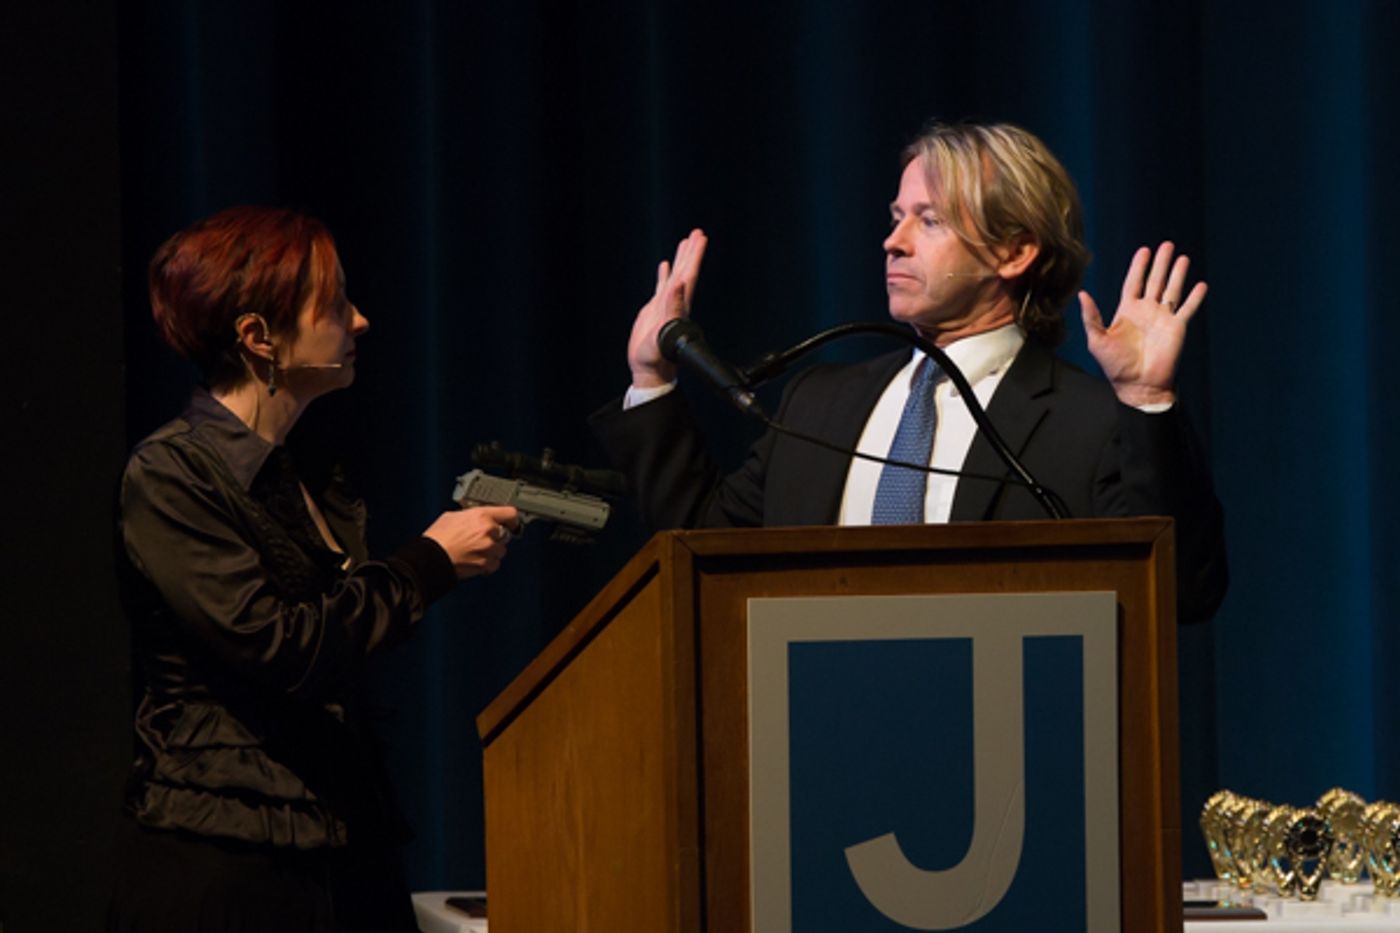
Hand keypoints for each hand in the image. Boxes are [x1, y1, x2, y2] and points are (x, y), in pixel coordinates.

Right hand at [422, 506, 519, 578]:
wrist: (430, 558)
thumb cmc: (437, 537)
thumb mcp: (453, 516)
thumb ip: (471, 516)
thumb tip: (476, 517)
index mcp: (482, 516)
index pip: (510, 514)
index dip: (512, 520)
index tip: (512, 523)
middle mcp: (489, 531)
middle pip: (506, 534)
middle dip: (497, 538)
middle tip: (482, 540)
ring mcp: (489, 548)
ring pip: (501, 550)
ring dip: (492, 552)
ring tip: (475, 552)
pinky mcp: (486, 564)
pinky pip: (495, 564)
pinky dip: (488, 564)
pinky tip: (475, 561)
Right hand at [626, 228, 707, 387]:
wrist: (650, 370)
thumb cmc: (656, 358)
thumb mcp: (664, 332)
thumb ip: (673, 309)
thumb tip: (680, 285)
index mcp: (679, 306)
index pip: (690, 275)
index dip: (695, 256)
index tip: (701, 239)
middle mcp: (676, 303)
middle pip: (686, 271)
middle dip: (691, 252)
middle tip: (697, 232)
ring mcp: (666, 305)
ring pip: (675, 276)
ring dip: (681, 259)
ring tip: (685, 242)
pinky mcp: (655, 311)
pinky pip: (661, 286)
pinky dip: (664, 274)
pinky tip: (665, 265)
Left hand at [1079, 241, 1206, 407]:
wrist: (1138, 386)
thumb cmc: (1115, 366)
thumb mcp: (1097, 340)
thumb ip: (1091, 317)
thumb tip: (1082, 294)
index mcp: (1127, 311)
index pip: (1133, 282)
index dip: (1138, 266)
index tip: (1144, 250)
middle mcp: (1146, 311)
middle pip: (1154, 281)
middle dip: (1161, 263)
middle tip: (1167, 245)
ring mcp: (1163, 319)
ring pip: (1172, 290)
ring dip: (1178, 274)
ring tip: (1183, 258)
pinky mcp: (1177, 328)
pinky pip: (1187, 309)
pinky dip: (1195, 298)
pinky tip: (1201, 285)